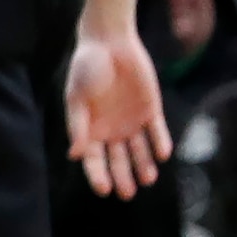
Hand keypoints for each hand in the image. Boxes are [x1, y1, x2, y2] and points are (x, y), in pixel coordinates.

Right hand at [69, 23, 168, 199]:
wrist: (110, 43)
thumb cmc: (86, 68)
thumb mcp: (77, 97)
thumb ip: (77, 125)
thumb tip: (74, 155)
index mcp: (90, 129)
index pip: (93, 159)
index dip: (97, 175)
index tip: (104, 189)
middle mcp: (111, 130)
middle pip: (118, 160)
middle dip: (123, 177)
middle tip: (127, 193)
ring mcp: (132, 121)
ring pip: (139, 151)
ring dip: (144, 165)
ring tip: (148, 179)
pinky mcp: (150, 111)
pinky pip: (157, 132)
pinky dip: (160, 143)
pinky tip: (162, 154)